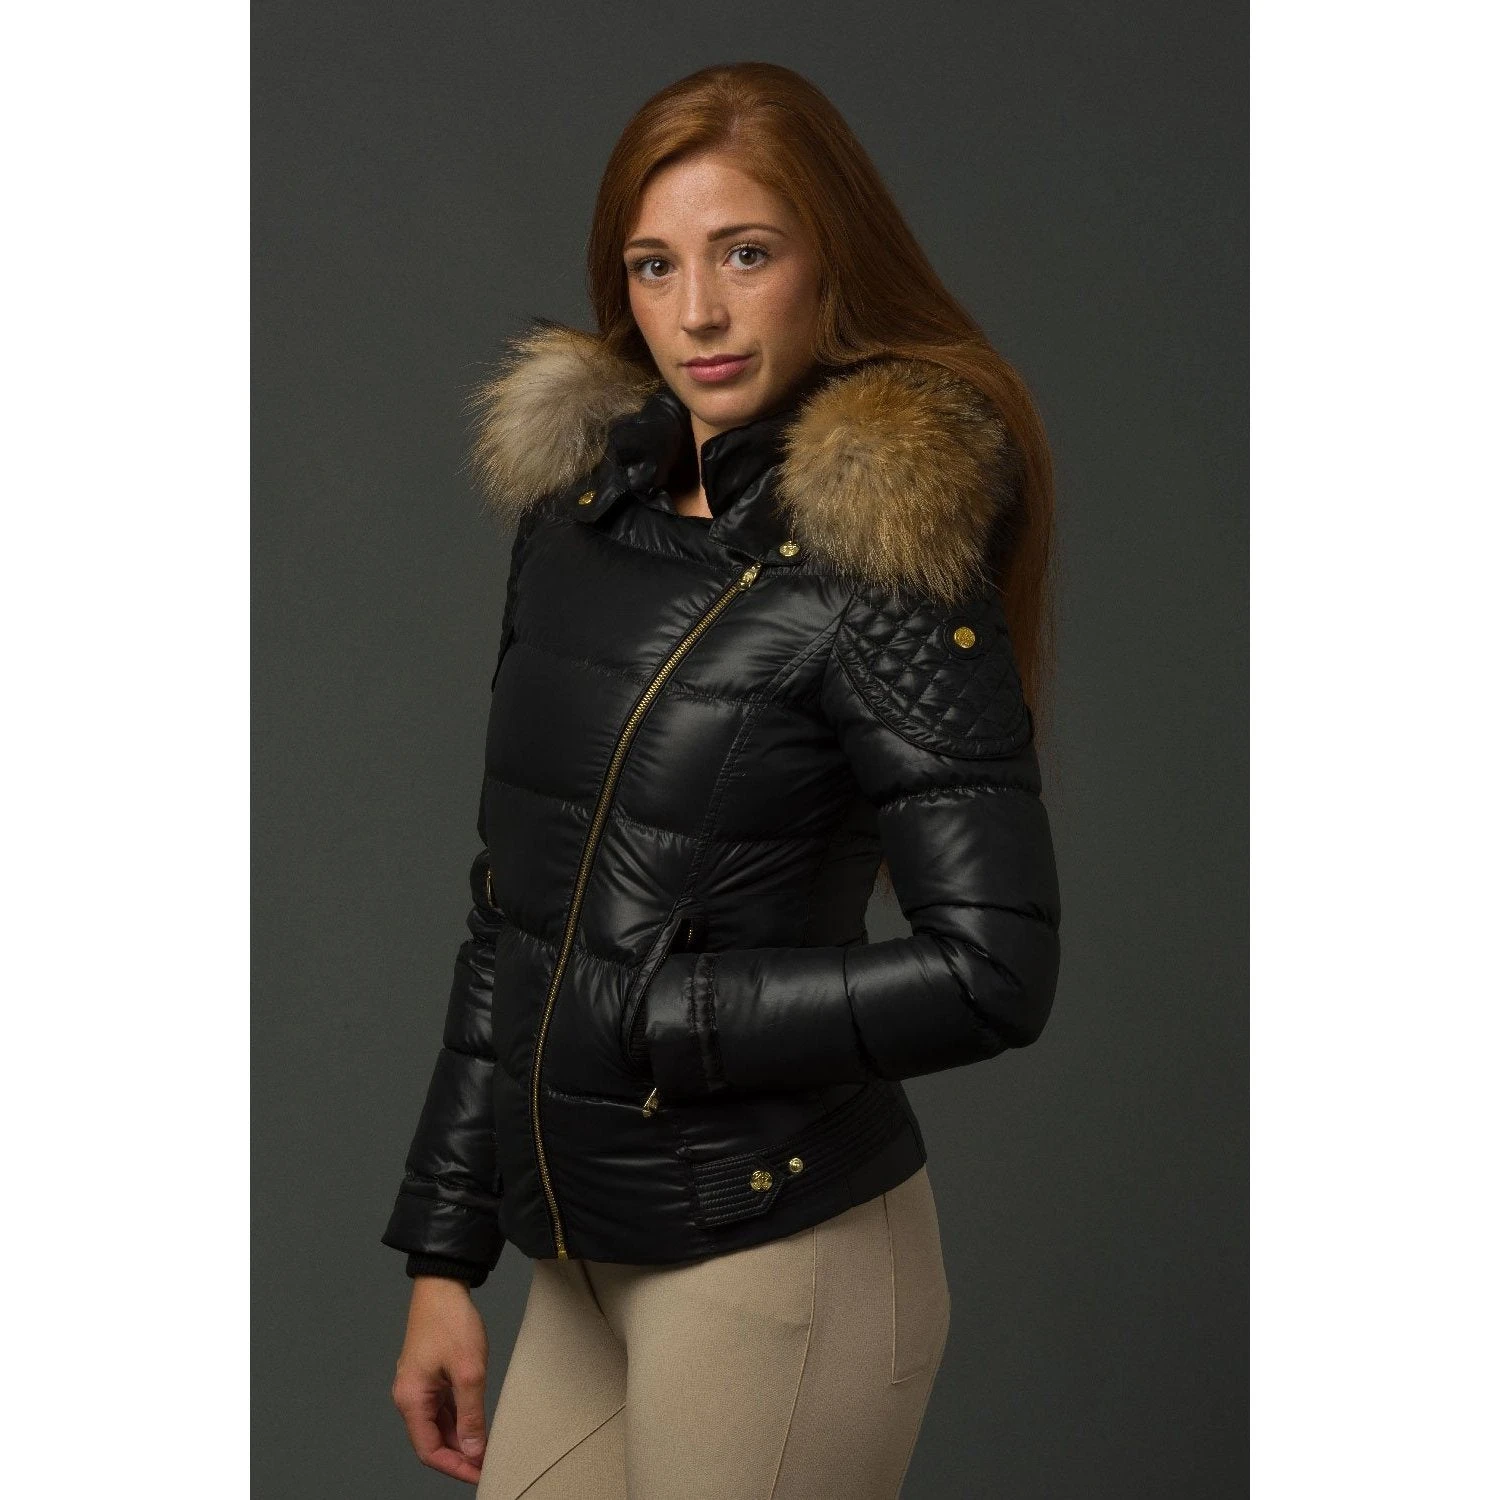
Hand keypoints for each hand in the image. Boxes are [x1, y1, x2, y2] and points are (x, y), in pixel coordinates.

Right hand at [391, 1276, 490, 1482]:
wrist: (442, 1284)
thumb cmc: (450, 1321)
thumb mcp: (469, 1371)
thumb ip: (471, 1416)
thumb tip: (474, 1450)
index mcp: (411, 1399)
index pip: (429, 1451)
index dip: (455, 1467)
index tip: (480, 1474)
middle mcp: (410, 1396)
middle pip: (433, 1440)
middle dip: (460, 1455)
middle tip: (489, 1463)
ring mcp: (419, 1386)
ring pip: (439, 1424)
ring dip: (461, 1438)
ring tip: (488, 1447)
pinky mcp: (429, 1375)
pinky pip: (443, 1407)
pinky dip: (460, 1418)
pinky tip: (479, 1423)